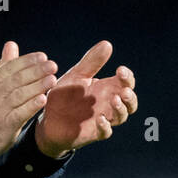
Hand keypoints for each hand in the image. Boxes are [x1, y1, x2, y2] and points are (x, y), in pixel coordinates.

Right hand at [0, 41, 57, 167]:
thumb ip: (3, 67)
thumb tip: (11, 45)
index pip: (10, 68)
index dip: (26, 61)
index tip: (42, 56)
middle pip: (17, 79)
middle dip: (35, 71)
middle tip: (52, 65)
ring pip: (19, 95)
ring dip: (36, 86)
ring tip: (52, 79)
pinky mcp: (5, 125)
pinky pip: (18, 114)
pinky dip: (30, 106)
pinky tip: (42, 100)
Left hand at [34, 40, 137, 155]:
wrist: (46, 118)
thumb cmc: (64, 96)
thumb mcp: (76, 75)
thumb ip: (91, 62)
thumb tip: (107, 44)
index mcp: (107, 88)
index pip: (125, 83)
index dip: (127, 77)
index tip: (120, 70)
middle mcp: (108, 104)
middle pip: (130, 102)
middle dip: (130, 96)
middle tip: (123, 90)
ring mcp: (102, 118)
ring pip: (121, 116)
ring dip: (121, 109)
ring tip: (114, 100)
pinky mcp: (92, 133)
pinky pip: (105, 132)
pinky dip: (105, 126)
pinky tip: (100, 118)